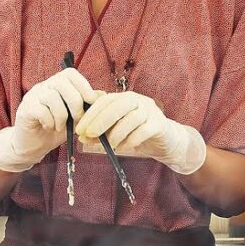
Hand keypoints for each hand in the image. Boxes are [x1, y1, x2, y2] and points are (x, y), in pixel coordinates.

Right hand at [0, 68, 99, 172]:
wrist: (35, 145)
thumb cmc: (58, 128)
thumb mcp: (77, 116)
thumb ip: (87, 104)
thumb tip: (103, 95)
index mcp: (57, 83)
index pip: (70, 73)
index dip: (83, 86)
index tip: (91, 102)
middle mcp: (44, 85)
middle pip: (62, 83)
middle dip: (75, 103)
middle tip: (78, 118)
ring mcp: (33, 96)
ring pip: (51, 97)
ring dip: (61, 116)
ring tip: (61, 126)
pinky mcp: (25, 109)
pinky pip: (40, 110)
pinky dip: (50, 121)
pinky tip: (50, 127)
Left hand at [75, 91, 205, 174]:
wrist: (165, 140)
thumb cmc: (136, 133)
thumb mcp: (115, 130)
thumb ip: (100, 131)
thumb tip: (82, 137)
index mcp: (124, 98)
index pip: (105, 101)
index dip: (91, 114)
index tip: (80, 129)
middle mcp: (138, 100)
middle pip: (118, 105)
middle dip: (102, 120)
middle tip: (90, 134)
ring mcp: (150, 110)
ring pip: (131, 118)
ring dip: (117, 133)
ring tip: (109, 145)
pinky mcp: (159, 123)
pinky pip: (144, 130)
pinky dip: (131, 140)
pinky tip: (124, 147)